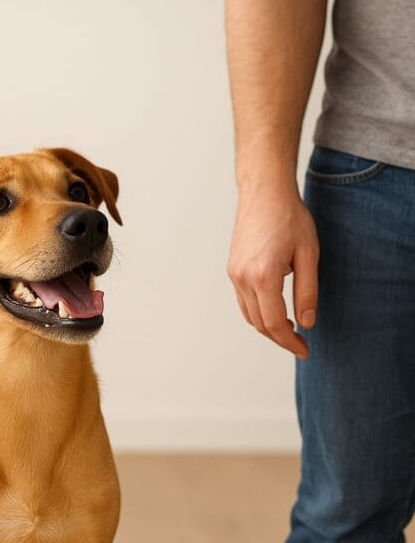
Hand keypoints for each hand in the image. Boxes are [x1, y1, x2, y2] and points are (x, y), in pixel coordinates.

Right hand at [227, 187, 318, 357]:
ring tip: (290, 331)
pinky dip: (258, 313)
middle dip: (280, 339)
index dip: (290, 341)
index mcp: (263, 276)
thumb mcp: (308, 254)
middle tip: (300, 345)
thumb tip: (307, 323)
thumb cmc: (289, 217)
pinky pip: (243, 302)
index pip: (275, 323)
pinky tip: (274, 312)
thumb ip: (308, 291)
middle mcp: (243, 278)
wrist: (264, 192)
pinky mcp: (233, 270)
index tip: (305, 350)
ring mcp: (234, 275)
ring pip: (249, 315)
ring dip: (268, 328)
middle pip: (260, 324)